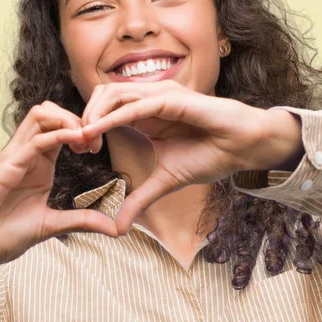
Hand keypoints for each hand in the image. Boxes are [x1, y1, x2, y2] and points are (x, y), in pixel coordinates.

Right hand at [0, 101, 118, 280]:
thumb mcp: (53, 226)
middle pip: (52, 112)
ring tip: (87, 138)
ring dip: (68, 120)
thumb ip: (82, 222)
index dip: (84, 129)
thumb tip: (116, 228)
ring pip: (41, 115)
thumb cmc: (4, 235)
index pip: (62, 128)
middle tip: (96, 140)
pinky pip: (33, 140)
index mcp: (40, 164)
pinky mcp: (5, 166)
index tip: (99, 147)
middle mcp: (27, 154)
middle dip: (79, 118)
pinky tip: (76, 142)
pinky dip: (58, 135)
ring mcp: (15, 157)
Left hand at [79, 80, 271, 233]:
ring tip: (84, 138)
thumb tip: (119, 228)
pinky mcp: (173, 98)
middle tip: (78, 145)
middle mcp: (149, 99)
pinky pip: (137, 104)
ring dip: (94, 114)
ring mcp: (161, 94)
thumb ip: (140, 199)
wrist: (242, 148)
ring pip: (115, 93)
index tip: (80, 150)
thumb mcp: (165, 181)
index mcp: (145, 113)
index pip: (106, 108)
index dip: (89, 125)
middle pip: (103, 95)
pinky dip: (114, 116)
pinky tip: (98, 131)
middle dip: (84, 117)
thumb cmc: (209, 155)